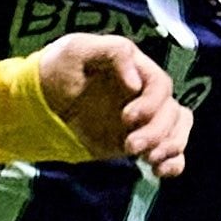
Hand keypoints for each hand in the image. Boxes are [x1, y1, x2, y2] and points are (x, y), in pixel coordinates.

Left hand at [31, 35, 193, 178]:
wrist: (42, 103)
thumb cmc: (59, 69)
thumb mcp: (77, 49)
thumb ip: (113, 53)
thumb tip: (136, 83)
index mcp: (137, 69)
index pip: (161, 85)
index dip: (151, 104)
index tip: (126, 118)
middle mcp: (146, 94)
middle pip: (172, 112)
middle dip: (155, 132)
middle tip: (129, 147)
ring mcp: (145, 119)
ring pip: (178, 130)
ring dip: (169, 146)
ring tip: (147, 160)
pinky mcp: (141, 141)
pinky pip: (172, 152)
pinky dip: (174, 163)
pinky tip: (159, 171)